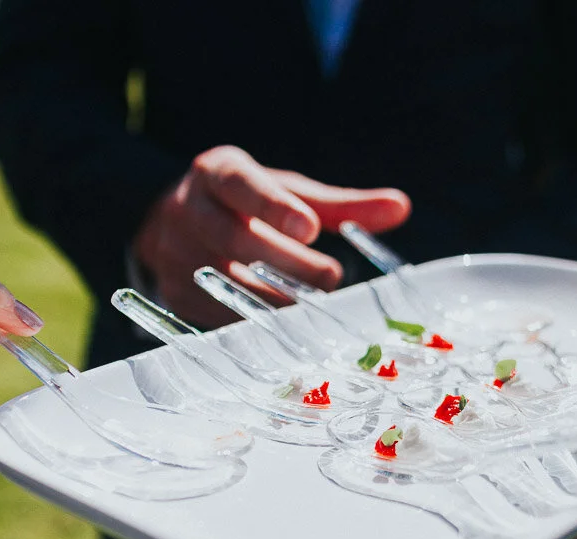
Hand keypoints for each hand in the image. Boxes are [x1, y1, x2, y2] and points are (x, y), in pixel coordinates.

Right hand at [134, 145, 410, 327]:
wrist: (174, 224)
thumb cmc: (247, 205)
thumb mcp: (288, 193)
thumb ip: (342, 204)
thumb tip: (402, 207)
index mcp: (217, 173)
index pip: (241, 185)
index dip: (273, 207)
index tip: (310, 229)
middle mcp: (187, 209)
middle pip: (236, 238)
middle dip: (287, 261)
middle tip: (331, 276)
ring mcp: (174, 253)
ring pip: (226, 280)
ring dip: (275, 296)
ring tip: (314, 305)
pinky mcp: (175, 292)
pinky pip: (216, 312)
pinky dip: (254, 320)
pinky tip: (287, 327)